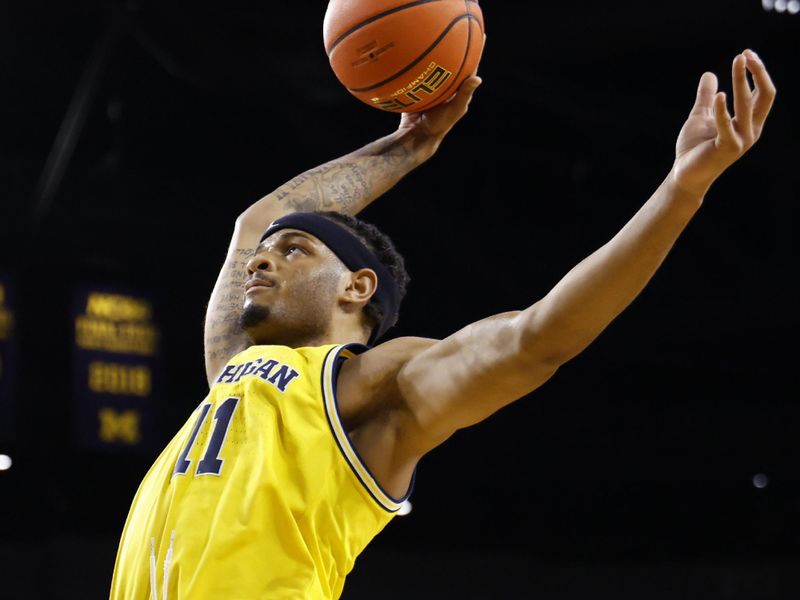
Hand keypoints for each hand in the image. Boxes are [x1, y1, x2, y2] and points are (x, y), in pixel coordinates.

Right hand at [398, 34, 485, 139]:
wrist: (416, 134)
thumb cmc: (439, 125)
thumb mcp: (454, 110)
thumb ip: (464, 94)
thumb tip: (477, 78)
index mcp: (459, 89)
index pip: (470, 66)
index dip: (476, 52)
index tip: (481, 35)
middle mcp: (447, 85)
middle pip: (454, 61)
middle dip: (458, 46)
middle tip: (460, 29)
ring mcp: (433, 87)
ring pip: (436, 65)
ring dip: (437, 52)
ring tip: (437, 35)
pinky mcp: (419, 89)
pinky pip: (419, 73)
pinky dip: (418, 63)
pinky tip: (413, 52)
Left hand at [671, 49, 775, 196]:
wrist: (684, 174)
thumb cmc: (694, 148)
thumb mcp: (701, 116)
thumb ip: (706, 97)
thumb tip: (709, 74)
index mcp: (748, 122)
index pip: (763, 93)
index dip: (757, 73)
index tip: (744, 54)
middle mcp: (751, 130)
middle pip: (764, 96)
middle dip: (757, 73)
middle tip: (745, 54)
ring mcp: (741, 140)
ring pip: (747, 105)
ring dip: (742, 81)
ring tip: (737, 61)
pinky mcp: (727, 148)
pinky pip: (727, 125)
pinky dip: (723, 109)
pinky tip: (719, 94)